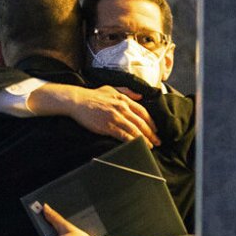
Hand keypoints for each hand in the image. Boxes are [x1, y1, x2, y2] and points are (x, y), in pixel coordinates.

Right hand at [27, 84, 160, 146]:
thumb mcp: (111, 89)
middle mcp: (122, 108)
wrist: (78, 101)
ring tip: (151, 146)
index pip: (143, 111)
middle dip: (151, 133)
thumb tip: (140, 96)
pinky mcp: (108, 126)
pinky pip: (124, 136)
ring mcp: (116, 118)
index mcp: (124, 99)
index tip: (155, 129)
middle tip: (158, 141)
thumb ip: (127, 92)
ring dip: (145, 139)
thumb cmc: (93, 95)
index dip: (151, 122)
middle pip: (141, 123)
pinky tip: (138, 146)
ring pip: (135, 130)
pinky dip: (133, 141)